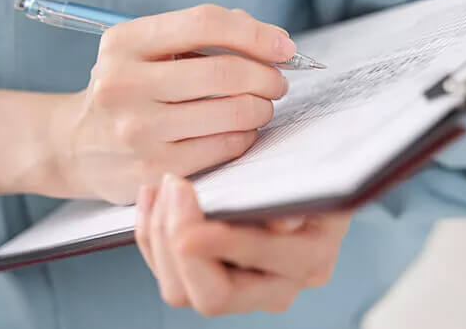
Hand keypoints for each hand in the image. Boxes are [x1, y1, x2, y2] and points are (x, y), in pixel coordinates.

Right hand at [50, 5, 293, 203]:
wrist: (75, 146)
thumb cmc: (127, 89)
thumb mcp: (145, 50)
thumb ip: (202, 34)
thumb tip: (270, 40)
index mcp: (124, 42)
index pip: (205, 23)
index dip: (255, 33)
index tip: (285, 47)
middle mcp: (124, 84)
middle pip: (225, 73)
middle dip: (267, 76)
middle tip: (277, 81)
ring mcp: (137, 131)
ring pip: (232, 113)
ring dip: (262, 107)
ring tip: (261, 105)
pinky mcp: (153, 168)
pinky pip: (225, 147)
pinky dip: (246, 135)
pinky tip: (242, 129)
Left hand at [135, 173, 352, 315]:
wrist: (309, 174)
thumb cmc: (310, 169)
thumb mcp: (313, 172)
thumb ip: (297, 196)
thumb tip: (281, 225)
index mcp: (309, 260)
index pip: (259, 266)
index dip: (218, 242)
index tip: (187, 199)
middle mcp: (279, 286)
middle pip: (212, 296)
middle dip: (178, 239)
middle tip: (173, 185)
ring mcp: (243, 290)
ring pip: (181, 291)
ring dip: (160, 237)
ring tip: (161, 187)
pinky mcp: (214, 278)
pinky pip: (170, 274)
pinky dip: (152, 236)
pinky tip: (153, 198)